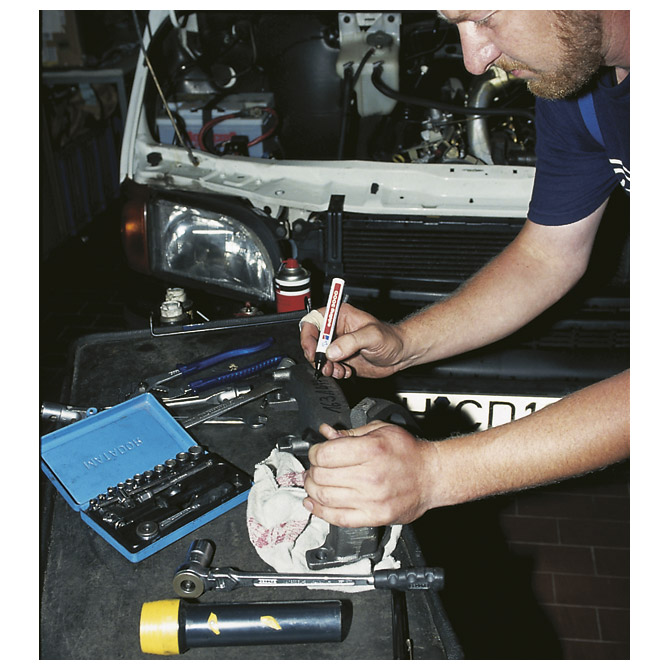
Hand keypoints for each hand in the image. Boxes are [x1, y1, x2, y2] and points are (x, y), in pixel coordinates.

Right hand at [299, 303, 404, 378]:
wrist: (400, 354)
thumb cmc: (391, 338)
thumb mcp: (372, 336)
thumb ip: (351, 341)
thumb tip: (331, 351)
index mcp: (339, 315)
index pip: (313, 321)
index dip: (308, 336)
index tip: (312, 350)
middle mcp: (335, 330)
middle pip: (312, 341)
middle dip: (316, 356)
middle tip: (326, 365)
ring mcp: (337, 345)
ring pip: (318, 357)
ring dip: (326, 367)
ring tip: (340, 370)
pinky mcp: (340, 359)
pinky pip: (328, 367)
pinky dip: (334, 373)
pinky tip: (346, 371)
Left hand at [302, 422, 435, 526]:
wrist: (431, 475)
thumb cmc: (408, 452)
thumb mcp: (380, 430)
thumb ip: (350, 433)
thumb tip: (326, 433)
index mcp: (372, 450)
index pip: (325, 454)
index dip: (314, 452)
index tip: (316, 452)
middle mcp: (371, 476)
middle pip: (322, 476)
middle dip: (311, 470)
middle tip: (313, 468)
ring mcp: (372, 500)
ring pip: (325, 497)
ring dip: (312, 489)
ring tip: (313, 483)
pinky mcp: (374, 517)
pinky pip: (338, 518)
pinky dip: (320, 511)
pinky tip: (313, 503)